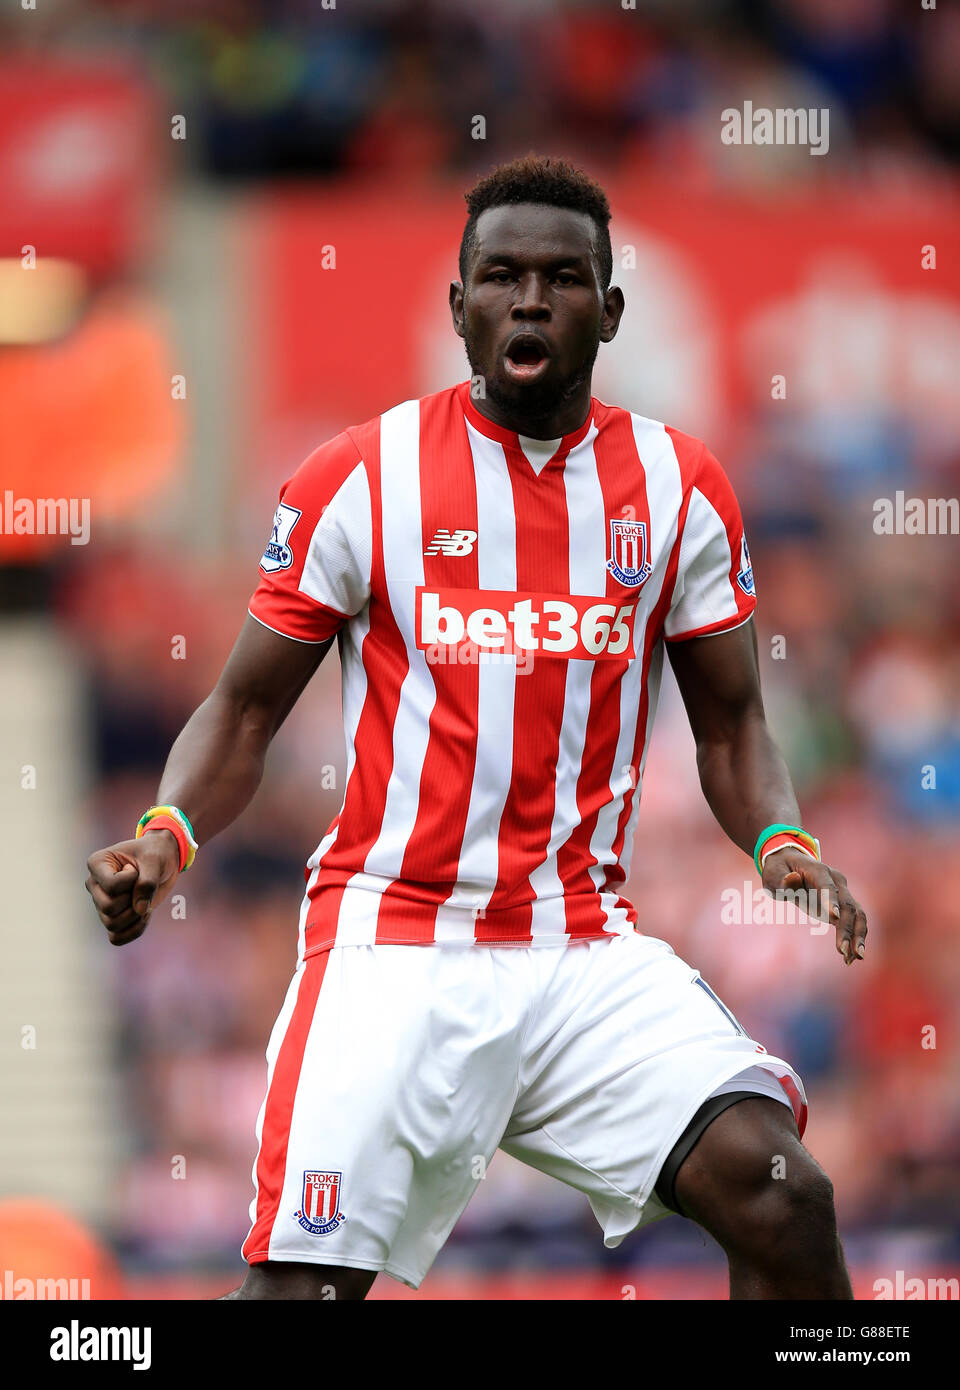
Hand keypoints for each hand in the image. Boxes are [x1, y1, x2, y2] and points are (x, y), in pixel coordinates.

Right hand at [85, 831, 180, 945]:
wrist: (163, 860)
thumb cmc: (155, 854)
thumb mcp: (154, 861)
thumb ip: (147, 883)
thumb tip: (140, 910)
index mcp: (97, 864)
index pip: (111, 886)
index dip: (131, 881)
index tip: (135, 869)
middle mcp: (95, 885)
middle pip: (108, 907)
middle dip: (133, 901)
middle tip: (144, 888)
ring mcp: (102, 903)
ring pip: (112, 924)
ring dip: (136, 917)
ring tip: (147, 902)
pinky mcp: (113, 917)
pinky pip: (116, 938)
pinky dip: (134, 931)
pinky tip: (145, 916)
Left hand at [761, 848, 867, 966]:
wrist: (789, 863)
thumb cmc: (779, 870)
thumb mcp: (773, 873)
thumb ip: (782, 879)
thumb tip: (793, 879)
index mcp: (818, 870)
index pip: (828, 887)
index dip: (831, 901)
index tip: (834, 918)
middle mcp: (836, 881)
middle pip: (848, 905)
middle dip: (847, 928)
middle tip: (843, 950)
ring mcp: (842, 892)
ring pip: (858, 915)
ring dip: (858, 936)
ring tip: (854, 958)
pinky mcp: (842, 906)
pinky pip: (854, 922)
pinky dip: (854, 938)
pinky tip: (850, 958)